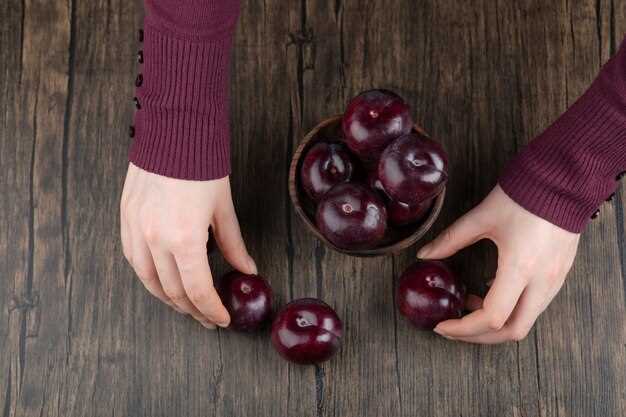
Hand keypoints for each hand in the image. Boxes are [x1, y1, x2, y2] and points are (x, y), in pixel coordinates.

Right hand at [120, 163, 256, 328]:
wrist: (174, 131)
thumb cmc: (203, 166)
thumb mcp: (224, 208)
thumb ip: (233, 244)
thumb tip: (247, 269)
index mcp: (184, 239)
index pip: (198, 290)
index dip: (211, 310)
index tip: (222, 319)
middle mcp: (154, 240)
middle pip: (173, 291)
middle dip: (193, 309)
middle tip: (207, 317)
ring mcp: (135, 230)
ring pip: (148, 281)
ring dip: (168, 298)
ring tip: (185, 306)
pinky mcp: (125, 219)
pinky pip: (133, 260)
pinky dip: (147, 277)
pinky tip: (160, 281)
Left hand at [417, 185, 579, 342]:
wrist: (564, 179)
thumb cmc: (523, 196)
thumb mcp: (481, 218)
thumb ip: (451, 239)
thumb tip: (425, 254)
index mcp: (520, 268)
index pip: (492, 318)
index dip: (463, 328)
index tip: (442, 325)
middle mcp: (542, 282)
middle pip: (512, 332)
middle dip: (479, 336)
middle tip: (454, 326)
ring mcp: (555, 281)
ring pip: (526, 322)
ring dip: (496, 324)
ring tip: (469, 305)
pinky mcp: (560, 275)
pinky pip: (535, 306)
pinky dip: (511, 309)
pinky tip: (491, 290)